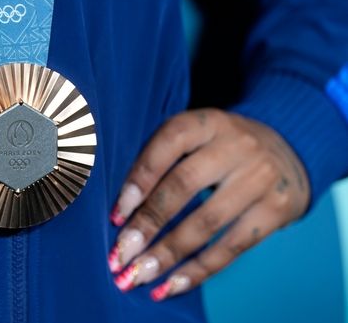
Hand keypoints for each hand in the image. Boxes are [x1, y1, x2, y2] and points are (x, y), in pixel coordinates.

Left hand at [107, 109, 308, 299]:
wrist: (291, 149)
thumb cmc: (220, 149)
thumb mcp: (197, 138)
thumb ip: (162, 162)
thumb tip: (120, 214)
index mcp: (207, 123)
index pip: (168, 144)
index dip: (138, 180)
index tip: (116, 216)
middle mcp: (236, 145)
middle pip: (183, 185)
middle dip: (147, 224)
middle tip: (120, 254)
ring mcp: (260, 178)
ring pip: (206, 222)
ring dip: (167, 254)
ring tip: (139, 274)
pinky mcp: (277, 209)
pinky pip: (232, 246)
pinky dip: (198, 270)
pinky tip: (170, 285)